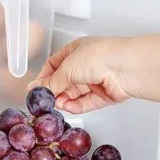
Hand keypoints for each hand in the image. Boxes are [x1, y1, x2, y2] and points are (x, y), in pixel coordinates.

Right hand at [28, 35, 159, 112]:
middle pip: (64, 82)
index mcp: (76, 51)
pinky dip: (77, 106)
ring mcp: (95, 80)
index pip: (54, 65)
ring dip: (64, 100)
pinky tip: (68, 108)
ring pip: (74, 94)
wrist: (126, 67)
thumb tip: (34, 88)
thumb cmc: (99, 56)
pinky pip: (86, 102)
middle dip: (55, 92)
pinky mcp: (103, 94)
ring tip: (58, 104)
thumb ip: (50, 82)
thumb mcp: (66, 68)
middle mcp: (86, 64)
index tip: (36, 89)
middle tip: (46, 100)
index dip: (44, 77)